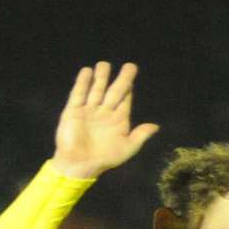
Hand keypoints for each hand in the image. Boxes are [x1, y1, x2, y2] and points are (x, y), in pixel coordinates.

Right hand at [51, 61, 158, 179]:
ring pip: (96, 90)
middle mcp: (104, 113)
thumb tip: (155, 126)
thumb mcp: (127, 148)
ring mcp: (88, 111)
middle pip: (113, 91)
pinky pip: (78, 94)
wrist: (78, 165)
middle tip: (130, 65)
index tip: (132, 74)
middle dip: (121, 78)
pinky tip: (86, 71)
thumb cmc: (104, 159)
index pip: (125, 99)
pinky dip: (82, 83)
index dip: (129, 87)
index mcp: (117, 120)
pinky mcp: (73, 112)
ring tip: (104, 64)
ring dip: (101, 77)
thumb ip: (140, 136)